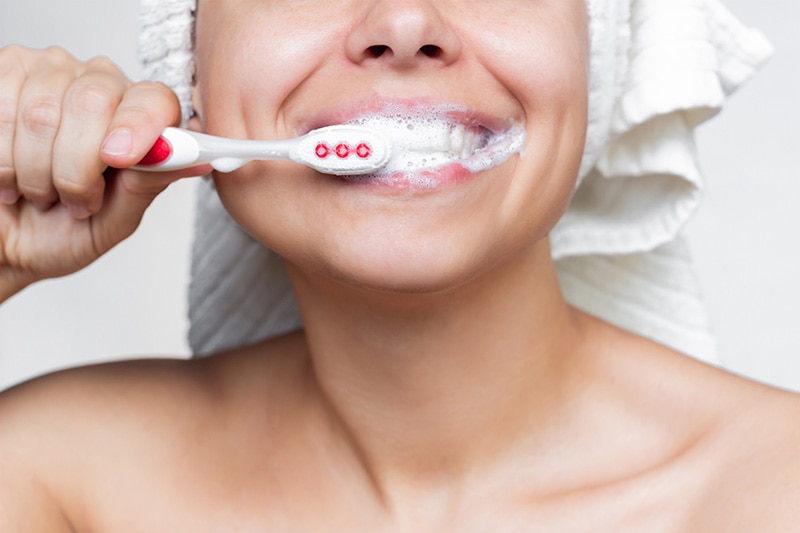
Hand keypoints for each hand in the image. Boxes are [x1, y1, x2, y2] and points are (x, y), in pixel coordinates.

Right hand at [0, 46, 205, 300]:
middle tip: (73, 199)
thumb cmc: (64, 231)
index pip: (154, 100)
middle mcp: (100, 85)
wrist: (9, 243)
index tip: (119, 158)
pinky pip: (1, 110)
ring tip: (40, 190)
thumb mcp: (114, 221)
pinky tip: (11, 175)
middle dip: (77, 165)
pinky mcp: (6, 73)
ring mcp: (50, 72)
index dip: (138, 126)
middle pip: (95, 100)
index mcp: (141, 118)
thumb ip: (149, 185)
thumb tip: (198, 160)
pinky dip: (3, 160)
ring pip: (41, 111)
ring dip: (36, 170)